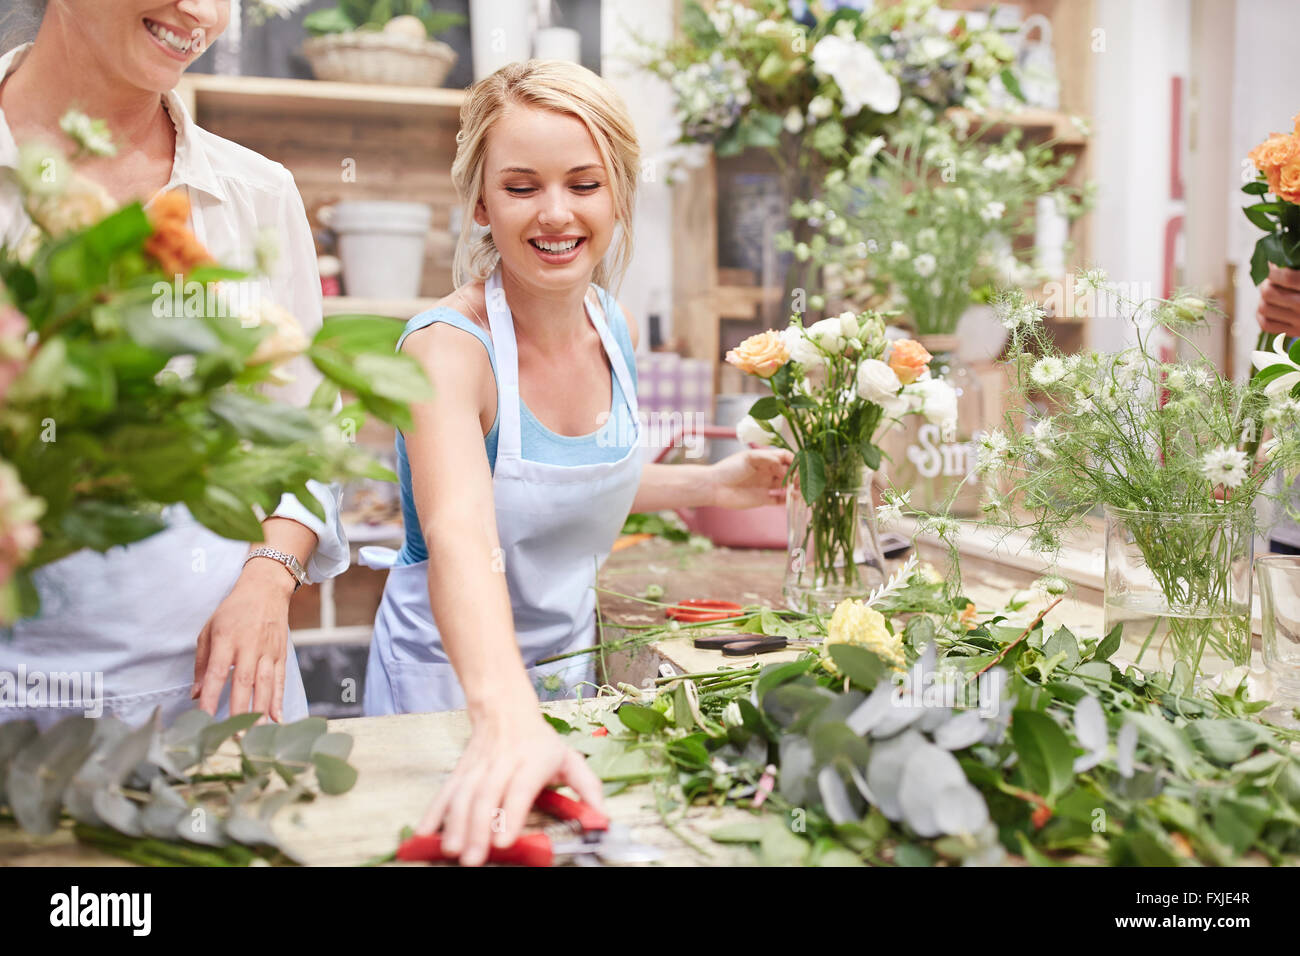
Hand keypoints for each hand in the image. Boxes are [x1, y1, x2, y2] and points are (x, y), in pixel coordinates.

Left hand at [191, 557, 295, 721]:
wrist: (266, 589)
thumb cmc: (234, 610)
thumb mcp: (209, 629)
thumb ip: (203, 663)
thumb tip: (196, 693)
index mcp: (227, 639)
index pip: (218, 672)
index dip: (211, 696)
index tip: (204, 718)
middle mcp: (249, 646)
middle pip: (245, 683)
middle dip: (239, 710)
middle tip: (234, 735)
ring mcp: (268, 651)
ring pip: (265, 685)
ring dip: (260, 711)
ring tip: (255, 734)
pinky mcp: (281, 654)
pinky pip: (281, 680)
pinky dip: (279, 700)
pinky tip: (277, 718)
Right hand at [417, 704, 604, 865]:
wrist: (505, 711)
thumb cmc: (539, 742)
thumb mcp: (569, 759)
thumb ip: (588, 789)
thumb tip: (602, 819)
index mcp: (532, 761)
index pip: (518, 789)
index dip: (509, 815)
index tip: (503, 842)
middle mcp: (501, 764)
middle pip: (485, 797)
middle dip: (476, 830)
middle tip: (472, 858)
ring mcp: (477, 767)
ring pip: (462, 796)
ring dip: (454, 824)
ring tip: (450, 850)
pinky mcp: (460, 772)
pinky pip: (444, 792)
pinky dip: (433, 813)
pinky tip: (425, 833)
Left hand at [708, 447, 794, 508]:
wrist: (714, 487)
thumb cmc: (729, 468)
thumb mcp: (749, 458)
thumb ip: (768, 459)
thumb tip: (784, 465)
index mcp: (764, 459)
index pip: (785, 457)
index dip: (794, 460)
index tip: (800, 466)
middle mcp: (767, 472)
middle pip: (788, 472)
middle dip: (796, 475)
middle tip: (800, 481)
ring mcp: (765, 485)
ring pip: (786, 487)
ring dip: (794, 488)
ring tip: (799, 492)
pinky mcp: (762, 499)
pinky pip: (778, 500)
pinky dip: (786, 500)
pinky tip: (792, 500)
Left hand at [1256, 263, 1299, 335]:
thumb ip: (1299, 267)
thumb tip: (1277, 262)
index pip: (1288, 277)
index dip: (1275, 269)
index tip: (1273, 264)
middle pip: (1269, 292)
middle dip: (1266, 282)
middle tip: (1270, 278)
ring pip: (1264, 308)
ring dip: (1262, 297)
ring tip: (1270, 290)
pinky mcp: (1296, 332)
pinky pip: (1266, 324)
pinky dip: (1262, 314)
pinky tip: (1268, 305)